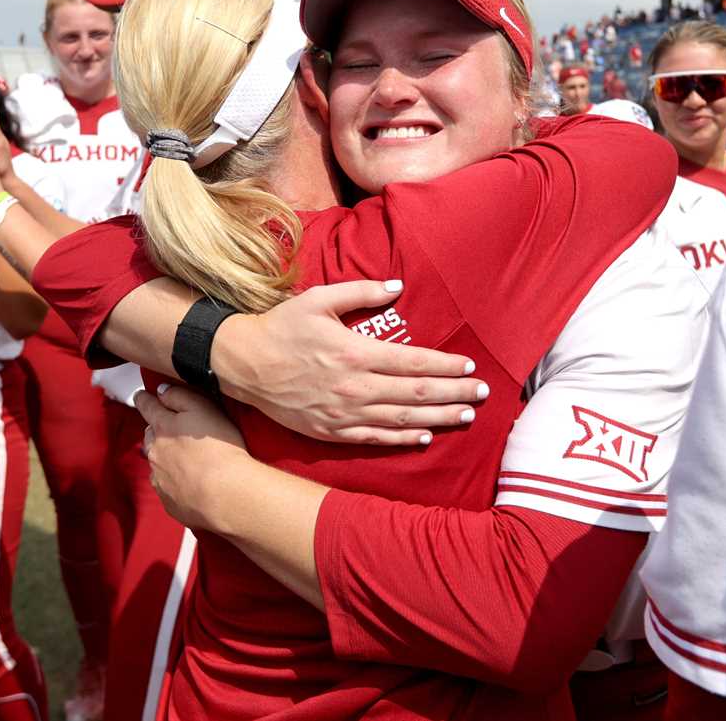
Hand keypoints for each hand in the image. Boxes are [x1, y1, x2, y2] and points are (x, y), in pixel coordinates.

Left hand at [135, 383, 252, 531]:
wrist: (225, 495)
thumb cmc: (220, 448)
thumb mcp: (203, 409)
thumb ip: (178, 396)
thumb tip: (160, 391)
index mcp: (162, 426)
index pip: (147, 407)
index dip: (143, 399)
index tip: (140, 395)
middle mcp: (155, 452)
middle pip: (150, 436)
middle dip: (156, 430)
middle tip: (169, 429)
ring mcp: (160, 478)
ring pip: (156, 462)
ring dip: (165, 457)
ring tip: (184, 458)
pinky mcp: (169, 501)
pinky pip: (166, 486)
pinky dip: (174, 481)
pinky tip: (190, 482)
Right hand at [212, 280, 487, 445]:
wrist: (242, 364)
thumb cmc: (281, 327)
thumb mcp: (318, 299)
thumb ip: (361, 292)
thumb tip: (397, 287)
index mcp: (354, 352)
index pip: (413, 362)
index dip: (445, 365)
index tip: (468, 366)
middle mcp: (354, 387)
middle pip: (415, 394)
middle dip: (454, 393)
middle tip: (482, 393)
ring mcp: (343, 413)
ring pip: (401, 420)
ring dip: (437, 418)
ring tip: (466, 416)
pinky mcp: (331, 431)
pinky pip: (374, 438)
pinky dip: (403, 439)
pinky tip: (424, 436)